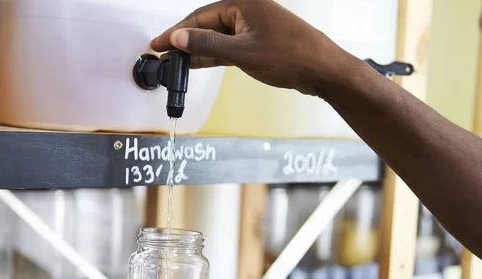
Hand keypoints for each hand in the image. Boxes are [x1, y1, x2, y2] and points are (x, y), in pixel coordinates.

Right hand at [150, 0, 354, 95]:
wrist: (322, 69)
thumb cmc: (293, 55)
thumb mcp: (243, 53)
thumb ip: (208, 46)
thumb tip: (180, 38)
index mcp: (242, 2)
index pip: (199, 16)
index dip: (177, 33)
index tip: (159, 43)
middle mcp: (246, 11)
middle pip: (206, 26)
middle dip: (185, 42)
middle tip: (164, 56)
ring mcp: (253, 27)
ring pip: (217, 38)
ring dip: (198, 51)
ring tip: (177, 64)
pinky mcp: (258, 43)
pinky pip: (229, 47)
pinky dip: (214, 56)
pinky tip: (199, 64)